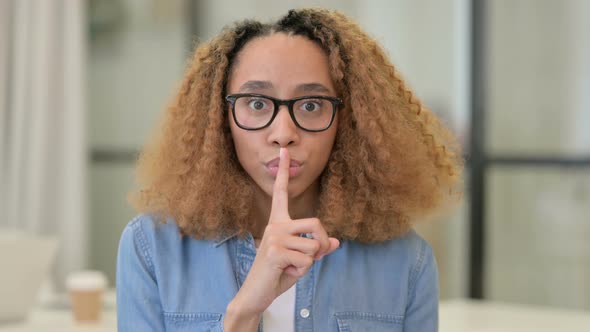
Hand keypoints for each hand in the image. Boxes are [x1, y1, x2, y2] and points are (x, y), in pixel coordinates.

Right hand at [230, 147, 339, 315]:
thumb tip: (337, 242)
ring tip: (290, 266)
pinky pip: (306, 260)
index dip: (284, 172)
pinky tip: (285, 272)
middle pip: (316, 224)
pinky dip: (301, 271)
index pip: (281, 193)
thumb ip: (316, 249)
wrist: (256, 293)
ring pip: (313, 247)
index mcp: (278, 222)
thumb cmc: (278, 273)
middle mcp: (275, 225)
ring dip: (309, 262)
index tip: (283, 151)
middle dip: (322, 244)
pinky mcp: (275, 252)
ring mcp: (274, 237)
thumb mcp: (300, 259)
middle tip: (313, 257)